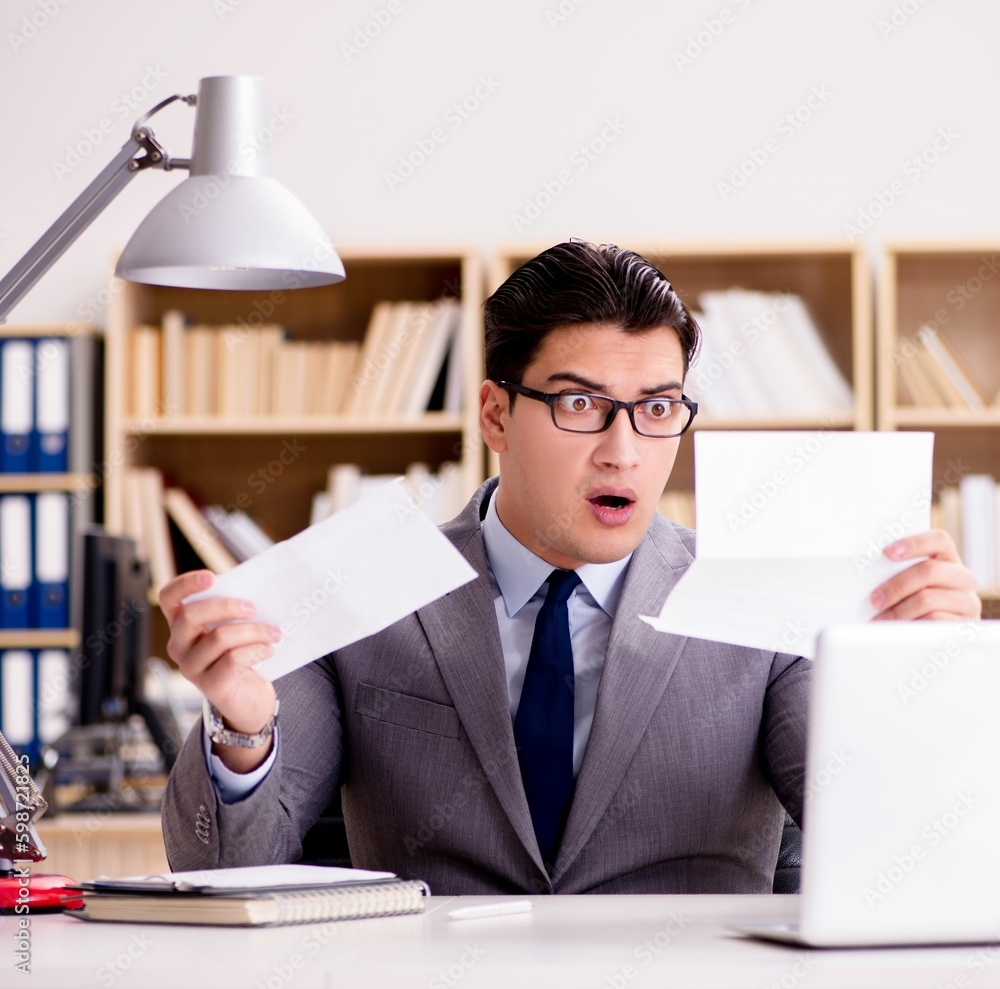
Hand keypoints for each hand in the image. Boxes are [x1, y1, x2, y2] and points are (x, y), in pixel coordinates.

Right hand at [160, 570, 280, 769]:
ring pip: (218, 638)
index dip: (185, 584)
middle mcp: (179, 645)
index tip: (211, 577)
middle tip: (253, 607)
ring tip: (273, 632)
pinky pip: (232, 660)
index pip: (168, 598)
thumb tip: (257, 589)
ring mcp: (191, 667)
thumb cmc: (240, 655)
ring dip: (253, 630)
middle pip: (190, 616)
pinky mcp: (209, 685)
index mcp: (182, 625)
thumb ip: (234, 610)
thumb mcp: (233, 628)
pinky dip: (256, 650)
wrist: (248, 698)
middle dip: (226, 606)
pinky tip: (268, 650)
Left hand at [870, 530, 980, 621]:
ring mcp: (967, 601)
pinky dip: (912, 625)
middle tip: (875, 600)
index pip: (939, 541)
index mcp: (948, 560)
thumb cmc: (914, 606)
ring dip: (898, 610)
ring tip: (881, 619)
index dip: (914, 543)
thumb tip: (867, 569)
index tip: (888, 552)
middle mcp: (963, 578)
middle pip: (929, 571)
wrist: (939, 641)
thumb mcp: (910, 586)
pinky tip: (901, 629)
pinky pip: (934, 621)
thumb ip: (898, 573)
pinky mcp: (965, 624)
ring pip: (928, 599)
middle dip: (896, 586)